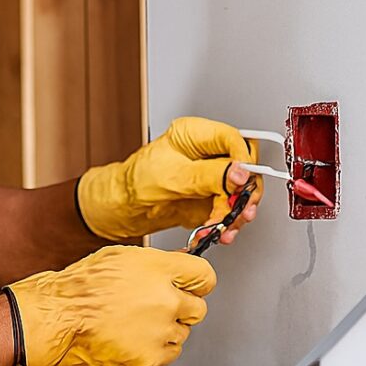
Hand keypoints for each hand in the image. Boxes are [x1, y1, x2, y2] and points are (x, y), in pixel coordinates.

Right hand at [4, 245, 214, 365]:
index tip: (191, 285)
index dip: (196, 281)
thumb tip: (176, 268)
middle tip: (156, 306)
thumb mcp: (119, 258)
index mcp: (159, 270)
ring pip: (183, 331)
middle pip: (199, 307)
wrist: (59, 318)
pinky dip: (156, 347)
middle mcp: (166, 299)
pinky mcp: (152, 356)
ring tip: (135, 321)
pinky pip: (170, 352)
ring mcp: (161, 330)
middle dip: (181, 306)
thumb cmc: (81, 287)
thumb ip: (155, 264)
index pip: (204, 275)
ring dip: (166, 328)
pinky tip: (134, 336)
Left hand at [75, 117, 263, 240]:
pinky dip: (228, 222)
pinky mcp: (211, 197)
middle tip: (238, 208)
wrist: (122, 207)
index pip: (233, 139)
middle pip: (243, 168)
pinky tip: (219, 230)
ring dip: (237, 212)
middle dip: (243, 192)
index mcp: (195, 135)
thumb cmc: (135, 182)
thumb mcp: (173, 177)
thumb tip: (239, 173)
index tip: (241, 180)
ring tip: (226, 225)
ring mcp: (211, 176)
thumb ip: (209, 175)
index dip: (243, 160)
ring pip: (241, 191)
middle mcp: (207, 154)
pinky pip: (230, 209)